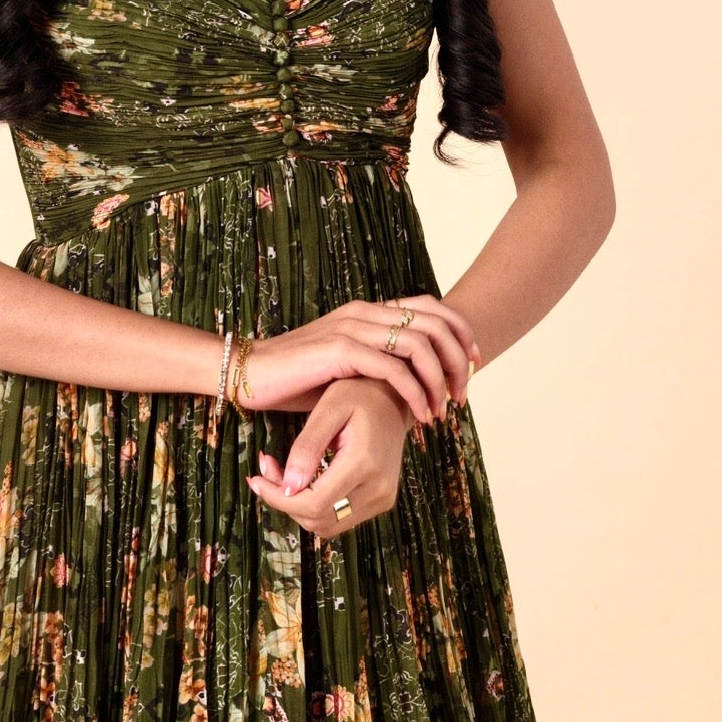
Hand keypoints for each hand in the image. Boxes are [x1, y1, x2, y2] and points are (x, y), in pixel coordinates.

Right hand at [236, 296, 479, 427]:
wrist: (248, 375)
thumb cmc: (296, 378)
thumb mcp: (345, 365)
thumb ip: (377, 361)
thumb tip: (414, 380)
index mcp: (368, 310)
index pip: (431, 307)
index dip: (460, 332)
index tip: (473, 366)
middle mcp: (364, 312)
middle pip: (434, 324)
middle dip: (459, 359)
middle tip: (463, 393)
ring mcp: (352, 328)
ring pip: (419, 344)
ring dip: (440, 378)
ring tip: (443, 408)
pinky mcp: (340, 351)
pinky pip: (393, 367)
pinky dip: (415, 392)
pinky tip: (419, 414)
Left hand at [246, 377, 411, 536]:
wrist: (393, 399)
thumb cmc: (358, 395)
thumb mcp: (328, 409)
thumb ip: (307, 447)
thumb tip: (288, 488)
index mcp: (365, 462)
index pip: (315, 503)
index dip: (279, 499)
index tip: (256, 479)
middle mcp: (379, 488)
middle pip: (319, 519)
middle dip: (284, 501)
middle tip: (266, 468)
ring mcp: (383, 498)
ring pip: (327, 525)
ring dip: (298, 506)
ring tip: (282, 473)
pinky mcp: (382, 501)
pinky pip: (339, 518)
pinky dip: (315, 506)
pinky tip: (304, 480)